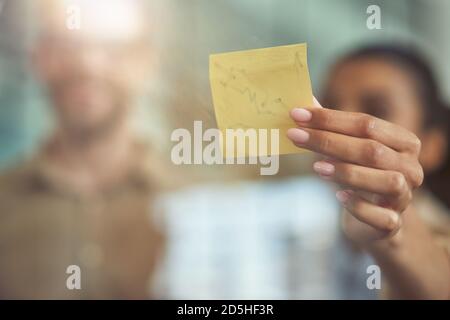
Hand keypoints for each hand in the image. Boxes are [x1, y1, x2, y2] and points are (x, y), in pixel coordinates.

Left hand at [287, 99, 423, 245]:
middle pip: (371, 149)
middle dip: (329, 141)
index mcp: (403, 142)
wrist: (374, 220)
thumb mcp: (348, 151)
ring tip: (315, 167)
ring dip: (347, 172)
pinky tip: (339, 197)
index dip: (330, 118)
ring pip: (385, 180)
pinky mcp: (394, 223)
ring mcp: (405, 197)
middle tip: (295, 136)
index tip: (297, 114)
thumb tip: (303, 101)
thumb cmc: (360, 177)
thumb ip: (331, 128)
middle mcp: (410, 167)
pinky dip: (360, 206)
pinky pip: (382, 216)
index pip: (366, 123)